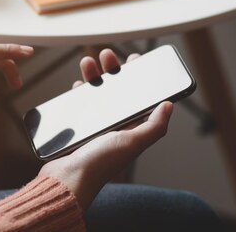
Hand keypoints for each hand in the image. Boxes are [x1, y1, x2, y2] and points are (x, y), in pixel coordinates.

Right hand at [38, 49, 172, 209]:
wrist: (66, 180)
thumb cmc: (99, 164)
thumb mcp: (133, 142)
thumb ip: (154, 126)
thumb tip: (170, 105)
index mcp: (131, 129)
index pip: (139, 98)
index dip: (138, 78)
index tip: (135, 60)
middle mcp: (115, 127)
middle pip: (117, 91)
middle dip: (113, 70)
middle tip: (108, 55)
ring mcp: (96, 127)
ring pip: (98, 94)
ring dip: (94, 76)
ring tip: (88, 63)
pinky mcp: (77, 129)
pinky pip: (80, 105)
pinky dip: (80, 92)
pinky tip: (78, 85)